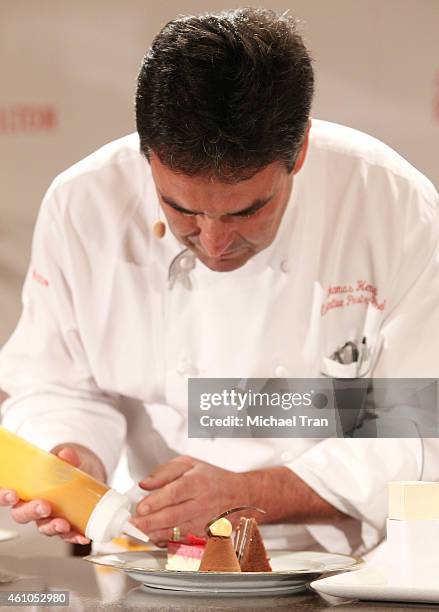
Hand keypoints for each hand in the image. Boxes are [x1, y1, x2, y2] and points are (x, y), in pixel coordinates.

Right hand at [0, 443, 104, 544]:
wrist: (89, 478)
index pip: (8, 495)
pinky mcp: (64, 526)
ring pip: (43, 527)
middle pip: (22, 514)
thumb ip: (65, 458)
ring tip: (63, 524)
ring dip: (52, 527)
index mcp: (27, 489)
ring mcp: (48, 518)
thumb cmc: (69, 471)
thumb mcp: (66, 461)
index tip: (12, 495)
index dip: (4, 496)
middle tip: (43, 507)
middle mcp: (33, 506)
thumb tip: (65, 455)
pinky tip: (80, 535)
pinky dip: (73, 536)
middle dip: (31, 512)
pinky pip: (65, 535)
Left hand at [131, 456, 248, 546]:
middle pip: (173, 516)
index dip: (156, 502)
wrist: (240, 494)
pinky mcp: (205, 535)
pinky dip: (167, 541)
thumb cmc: (212, 478)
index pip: (175, 493)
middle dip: (150, 522)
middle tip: (133, 524)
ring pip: (177, 532)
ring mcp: (204, 522)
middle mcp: (202, 504)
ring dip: (156, 534)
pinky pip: (183, 541)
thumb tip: (144, 484)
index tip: (140, 508)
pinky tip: (154, 537)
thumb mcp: (189, 464)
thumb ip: (164, 472)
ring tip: (139, 532)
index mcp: (197, 482)